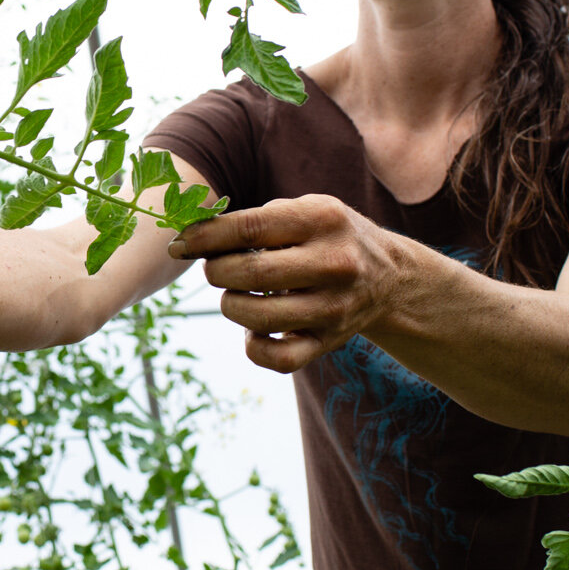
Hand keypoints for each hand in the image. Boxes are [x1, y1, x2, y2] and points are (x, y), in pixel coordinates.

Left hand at [166, 194, 401, 372]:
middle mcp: (334, 263)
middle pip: (250, 273)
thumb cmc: (327, 237)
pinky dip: (254, 347)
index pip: (250, 227)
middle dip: (216, 271)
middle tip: (214, 268)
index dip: (204, 237)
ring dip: (230, 305)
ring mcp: (335, 307)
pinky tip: (254, 330)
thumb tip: (192, 239)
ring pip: (258, 318)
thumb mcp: (305, 210)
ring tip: (236, 294)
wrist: (390, 277)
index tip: (178, 243)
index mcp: (322, 219)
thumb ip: (256, 220)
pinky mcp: (331, 342)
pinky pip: (279, 359)